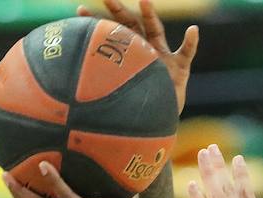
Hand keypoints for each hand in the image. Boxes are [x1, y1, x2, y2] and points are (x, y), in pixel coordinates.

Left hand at [77, 0, 198, 112]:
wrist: (159, 120)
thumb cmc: (137, 107)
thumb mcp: (117, 95)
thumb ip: (101, 86)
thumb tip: (68, 88)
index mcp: (129, 53)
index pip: (109, 33)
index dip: (95, 21)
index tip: (79, 11)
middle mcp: (145, 49)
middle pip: (130, 23)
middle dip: (118, 8)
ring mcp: (163, 57)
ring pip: (155, 31)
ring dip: (150, 15)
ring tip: (144, 0)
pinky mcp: (180, 69)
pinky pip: (187, 53)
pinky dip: (191, 42)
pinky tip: (193, 30)